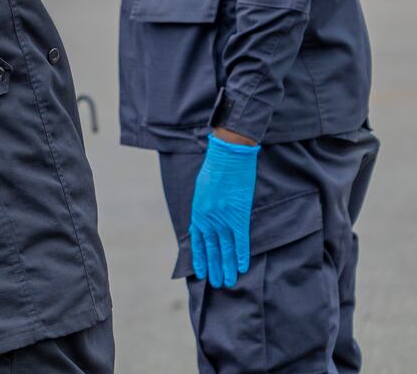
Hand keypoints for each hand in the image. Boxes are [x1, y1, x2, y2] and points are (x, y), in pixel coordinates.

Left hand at [189, 133, 259, 287]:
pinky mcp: (239, 216)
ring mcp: (223, 218)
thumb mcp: (202, 189)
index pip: (198, 241)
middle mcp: (208, 218)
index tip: (201, 272)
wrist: (228, 156)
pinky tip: (242, 267)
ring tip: (228, 281)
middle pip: (211, 248)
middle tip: (216, 283)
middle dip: (214, 267)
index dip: (200, 258)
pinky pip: (240, 240)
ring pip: (225, 248)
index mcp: (198, 212)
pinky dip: (241, 254)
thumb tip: (205, 219)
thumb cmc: (215, 169)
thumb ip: (203, 207)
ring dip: (227, 266)